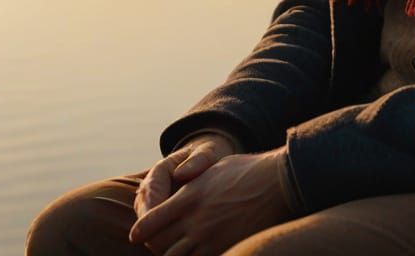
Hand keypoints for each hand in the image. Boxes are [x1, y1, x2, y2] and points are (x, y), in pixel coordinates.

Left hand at [129, 149, 292, 254]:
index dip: (141, 230)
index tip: (136, 235)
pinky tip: (196, 254)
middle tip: (158, 244)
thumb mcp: (216, 169)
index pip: (151, 221)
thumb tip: (180, 182)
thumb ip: (194, 181)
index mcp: (190, 196)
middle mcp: (194, 220)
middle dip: (154, 245)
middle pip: (158, 244)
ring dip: (172, 255)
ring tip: (178, 250)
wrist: (279, 182)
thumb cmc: (250, 170)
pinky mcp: (223, 248)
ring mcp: (208, 237)